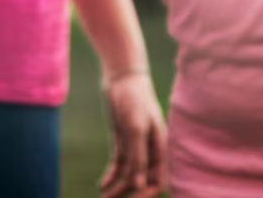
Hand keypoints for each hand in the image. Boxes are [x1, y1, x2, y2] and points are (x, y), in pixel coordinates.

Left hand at [99, 72, 168, 197]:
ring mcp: (135, 145)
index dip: (146, 193)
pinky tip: (102, 185)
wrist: (121, 77)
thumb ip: (139, 156)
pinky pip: (119, 164)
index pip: (157, 181)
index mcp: (160, 148)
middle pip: (142, 181)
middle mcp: (150, 150)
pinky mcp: (123, 140)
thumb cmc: (134, 98)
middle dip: (130, 194)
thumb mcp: (136, 127)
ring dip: (118, 188)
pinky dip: (112, 175)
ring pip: (129, 174)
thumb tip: (140, 185)